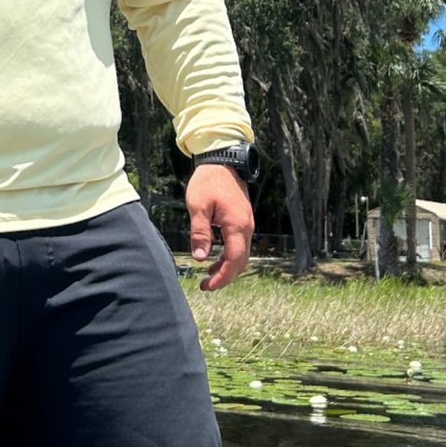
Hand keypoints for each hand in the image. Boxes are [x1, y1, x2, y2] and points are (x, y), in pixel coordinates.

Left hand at [186, 163, 253, 292]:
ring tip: (208, 277)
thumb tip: (200, 258)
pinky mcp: (243, 219)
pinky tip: (214, 258)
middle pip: (240, 261)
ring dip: (227, 267)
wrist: (222, 160)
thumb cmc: (208, 181)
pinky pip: (239, 244)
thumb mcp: (198, 207)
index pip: (234, 260)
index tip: (208, 286)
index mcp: (237, 225)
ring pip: (241, 254)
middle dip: (224, 276)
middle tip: (205, 286)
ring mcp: (247, 223)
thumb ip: (200, 233)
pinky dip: (229, 255)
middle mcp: (247, 227)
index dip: (223, 277)